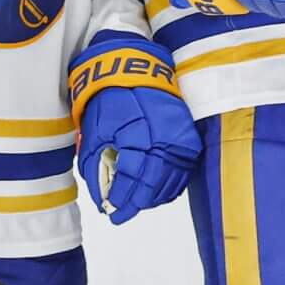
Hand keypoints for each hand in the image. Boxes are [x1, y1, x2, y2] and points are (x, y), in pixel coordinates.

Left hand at [69, 36, 199, 224]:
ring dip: (151, 198)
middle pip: (152, 186)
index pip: (130, 180)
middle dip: (135, 204)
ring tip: (136, 204)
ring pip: (169, 183)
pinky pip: (181, 173)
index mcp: (137, 136)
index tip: (110, 210)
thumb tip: (100, 195)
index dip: (120, 199)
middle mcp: (162, 141)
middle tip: (120, 214)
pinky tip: (155, 192)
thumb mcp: (96, 129)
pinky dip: (168, 187)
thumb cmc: (111, 97)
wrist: (137, 70)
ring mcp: (179, 141)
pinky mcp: (189, 139)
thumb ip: (97, 164)